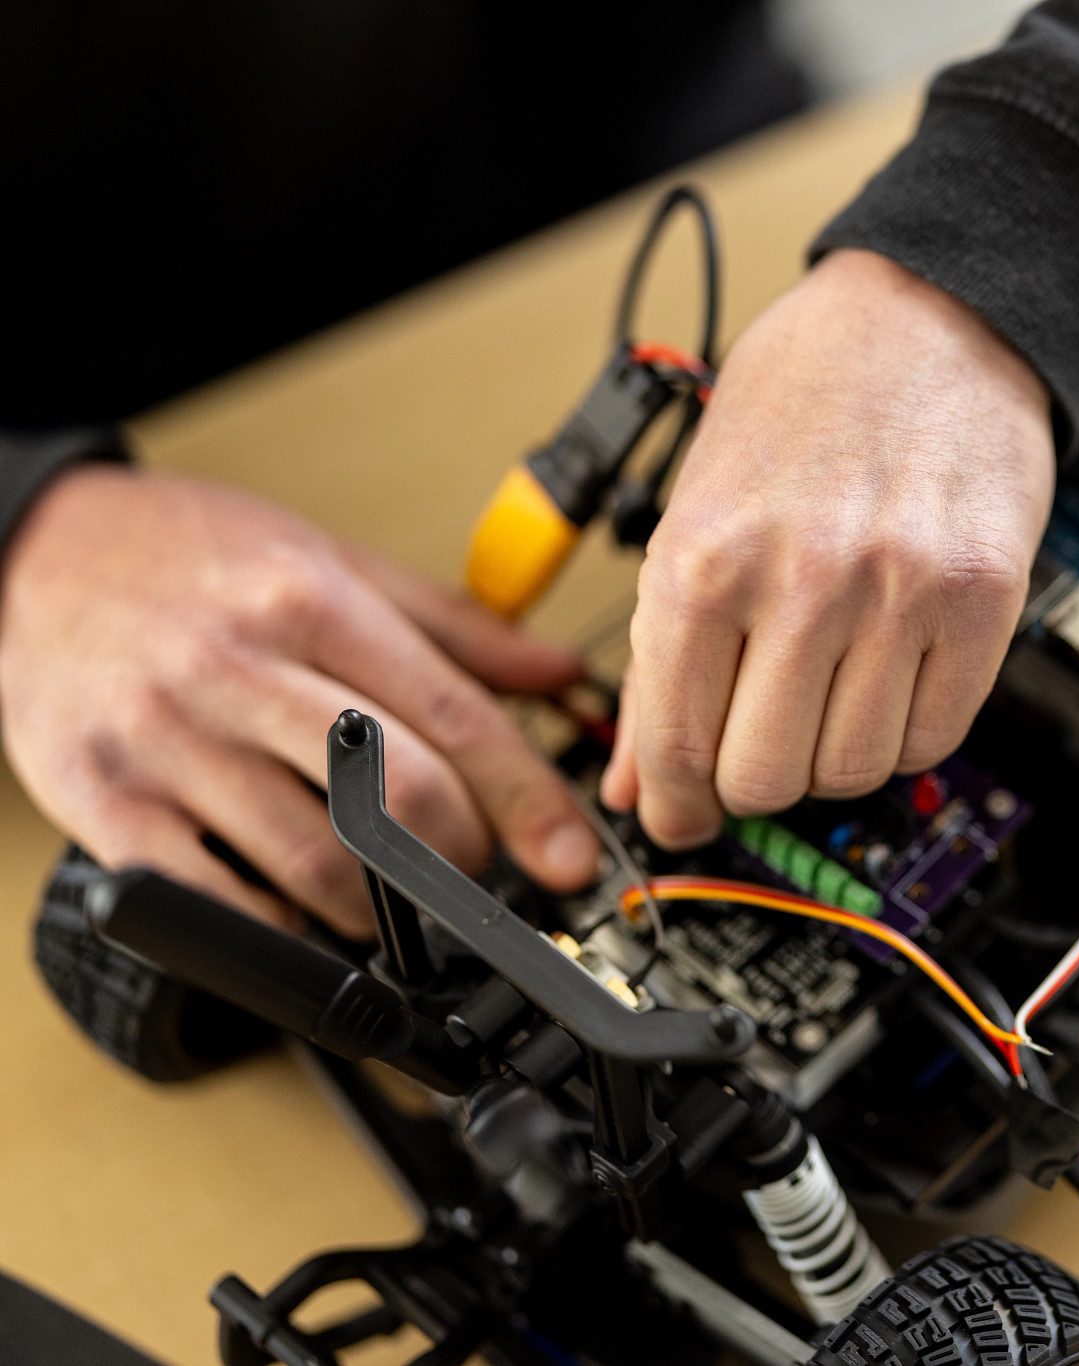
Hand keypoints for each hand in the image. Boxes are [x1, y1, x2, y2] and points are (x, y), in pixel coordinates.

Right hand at [0, 467, 601, 932]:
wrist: (31, 549)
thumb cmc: (187, 556)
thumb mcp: (333, 562)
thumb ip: (454, 628)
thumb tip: (559, 674)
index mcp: (310, 604)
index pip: (454, 718)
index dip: (529, 800)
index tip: (570, 856)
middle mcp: (237, 669)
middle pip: (398, 796)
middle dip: (465, 857)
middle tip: (482, 874)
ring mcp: (165, 741)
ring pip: (315, 860)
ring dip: (383, 908)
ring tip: (402, 902)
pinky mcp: (104, 801)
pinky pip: (214, 897)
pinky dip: (280, 924)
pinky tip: (307, 911)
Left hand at [602, 248, 1053, 844]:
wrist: (931, 315)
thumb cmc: (805, 396)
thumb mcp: (698, 503)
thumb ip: (663, 648)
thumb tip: (640, 779)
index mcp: (704, 555)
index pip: (675, 746)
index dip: (674, 804)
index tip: (684, 815)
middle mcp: (802, 580)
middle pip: (766, 781)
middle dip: (755, 779)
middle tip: (763, 742)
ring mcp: (900, 593)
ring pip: (854, 771)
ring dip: (835, 754)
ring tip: (832, 691)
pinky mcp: (983, 600)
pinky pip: (936, 736)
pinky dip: (907, 730)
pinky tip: (891, 678)